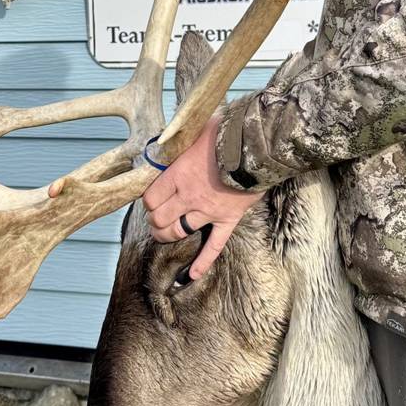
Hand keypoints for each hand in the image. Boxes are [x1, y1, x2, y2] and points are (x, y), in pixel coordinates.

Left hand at [141, 117, 264, 278]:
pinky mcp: (227, 220)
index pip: (150, 199)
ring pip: (178, 232)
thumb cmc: (225, 132)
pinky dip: (202, 262)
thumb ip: (177, 140)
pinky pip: (213, 246)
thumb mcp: (194, 130)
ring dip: (167, 236)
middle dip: (154, 221)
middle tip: (155, 218)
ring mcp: (208, 212)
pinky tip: (191, 275)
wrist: (257, 144)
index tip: (151, 199)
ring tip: (163, 234)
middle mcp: (189, 197)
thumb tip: (163, 140)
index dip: (147, 201)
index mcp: (178, 175)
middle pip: (160, 219)